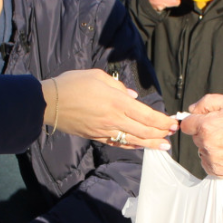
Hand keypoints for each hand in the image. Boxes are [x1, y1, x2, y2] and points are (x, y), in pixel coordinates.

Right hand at [46, 68, 177, 149]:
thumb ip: (118, 86)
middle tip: (172, 134)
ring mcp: (105, 130)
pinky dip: (131, 145)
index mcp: (116, 102)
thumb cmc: (72, 84)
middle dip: (160, 133)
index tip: (172, 123)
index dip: (162, 121)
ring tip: (163, 146)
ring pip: (133, 140)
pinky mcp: (96, 137)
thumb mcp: (98, 76)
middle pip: (143, 130)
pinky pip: (118, 143)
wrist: (49, 102)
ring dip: (150, 144)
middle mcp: (113, 119)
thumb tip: (132, 97)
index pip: (146, 115)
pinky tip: (140, 146)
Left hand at [180, 94, 222, 176]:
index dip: (195, 121)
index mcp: (206, 126)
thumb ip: (208, 102)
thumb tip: (192, 109)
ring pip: (202, 149)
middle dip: (205, 133)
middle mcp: (205, 143)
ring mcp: (210, 158)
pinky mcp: (215, 170)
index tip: (204, 122)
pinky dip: (214, 159)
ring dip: (210, 146)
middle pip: (195, 137)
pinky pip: (207, 162)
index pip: (186, 124)